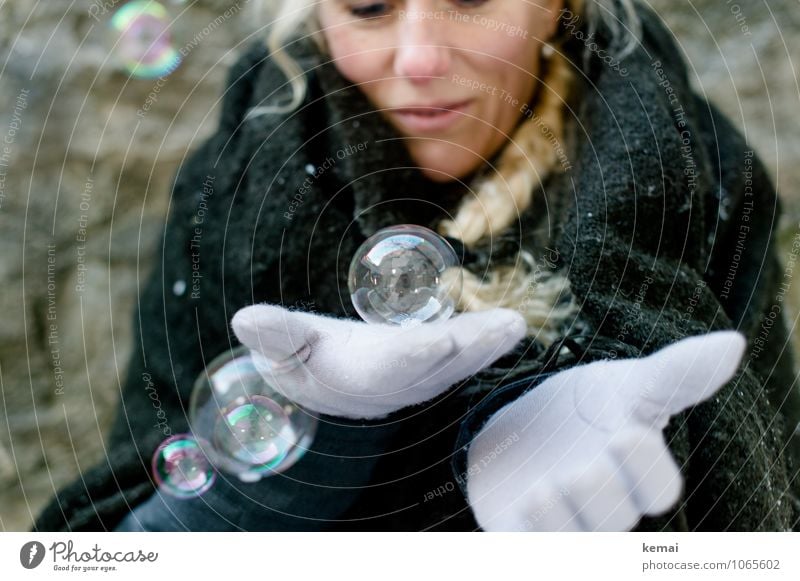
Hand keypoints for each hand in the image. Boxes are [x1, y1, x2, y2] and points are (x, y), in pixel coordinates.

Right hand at [231, 303, 526, 418]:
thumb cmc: (301, 357)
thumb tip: (245, 320)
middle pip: (438, 366)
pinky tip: (509, 327)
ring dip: (488, 346)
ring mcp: (416, 378)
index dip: (415, 354)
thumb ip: (272, 332)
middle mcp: (394, 382)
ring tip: (516, 325)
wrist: (322, 382)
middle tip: (507, 327)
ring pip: (457, 364)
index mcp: (359, 376)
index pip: (390, 367)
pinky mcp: (430, 368)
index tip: (445, 337)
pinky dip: (485, 343)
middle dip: (472, 349)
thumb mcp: (281, 342)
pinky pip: (462, 357)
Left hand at [465, 330, 746, 530]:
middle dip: (601, 496)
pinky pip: (530, 546)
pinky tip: (521, 502)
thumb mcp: (622, 386)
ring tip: (545, 488)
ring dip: (561, 521)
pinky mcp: (522, 533)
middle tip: (580, 470)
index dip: (645, 468)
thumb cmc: (586, 411)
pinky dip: (528, 530)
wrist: (520, 431)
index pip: (657, 488)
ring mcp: (564, 525)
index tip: (623, 434)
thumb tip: (733, 341)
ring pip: (574, 541)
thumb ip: (675, 373)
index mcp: (636, 475)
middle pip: (616, 518)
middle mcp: (605, 508)